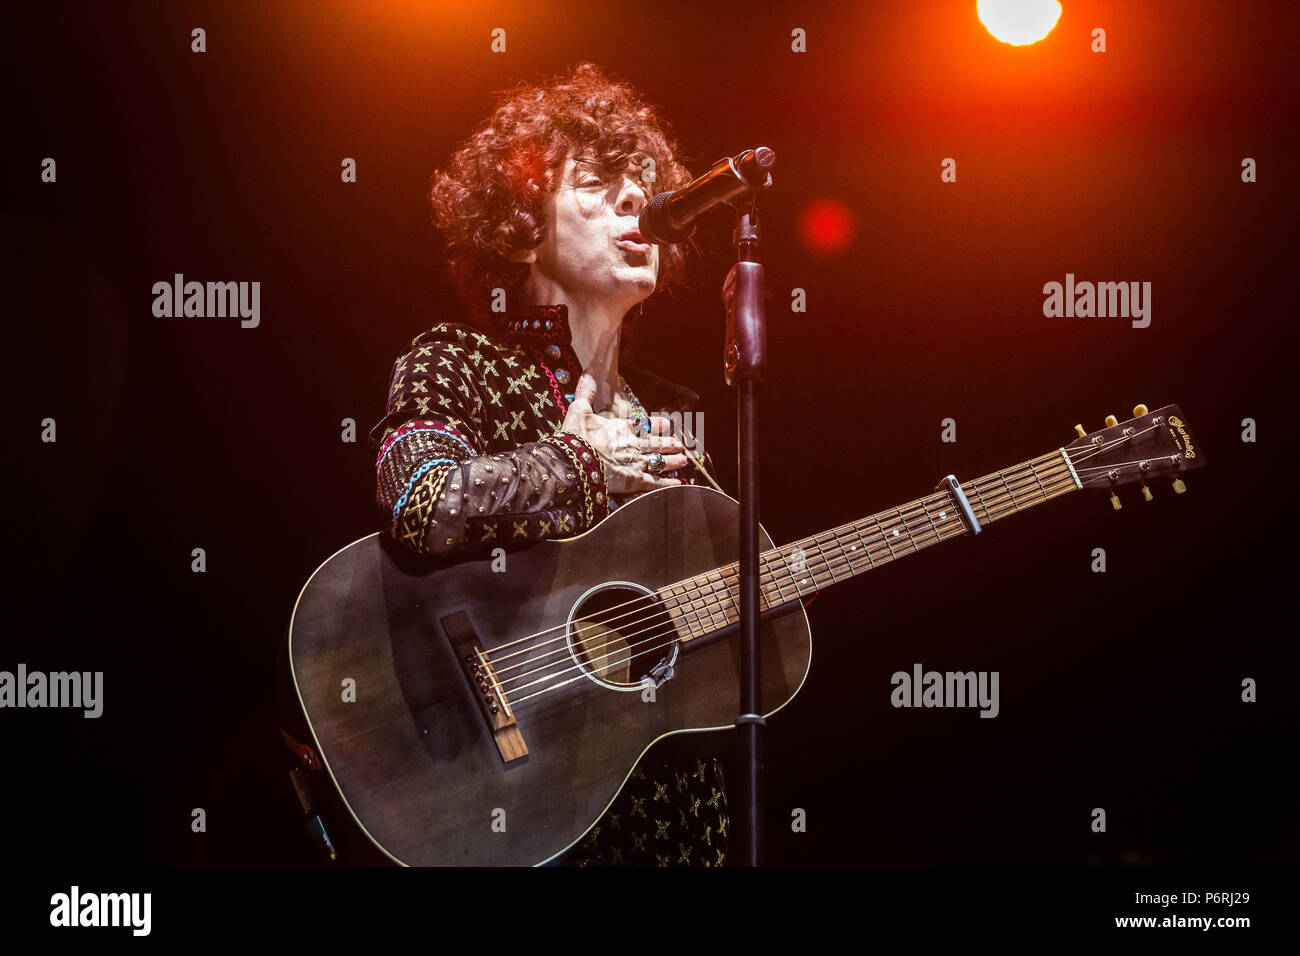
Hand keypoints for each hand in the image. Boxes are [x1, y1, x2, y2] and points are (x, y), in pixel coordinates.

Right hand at [561, 372, 689, 494]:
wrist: (574, 461)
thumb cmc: (576, 436)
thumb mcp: (579, 410)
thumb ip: (586, 393)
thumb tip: (588, 373)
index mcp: (621, 428)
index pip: (643, 425)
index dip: (656, 425)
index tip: (668, 424)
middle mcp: (633, 445)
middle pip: (655, 444)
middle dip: (669, 445)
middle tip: (679, 445)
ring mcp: (636, 463)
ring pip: (659, 462)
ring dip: (672, 461)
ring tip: (683, 461)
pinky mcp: (634, 481)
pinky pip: (655, 483)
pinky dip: (667, 484)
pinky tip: (677, 483)